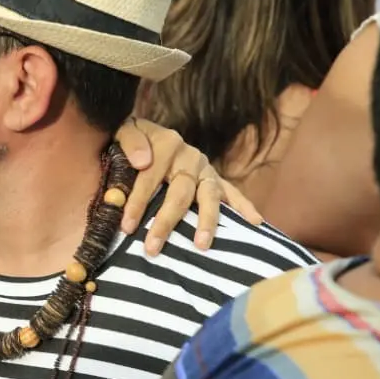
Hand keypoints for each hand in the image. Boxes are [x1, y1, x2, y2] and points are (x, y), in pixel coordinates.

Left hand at [114, 117, 262, 253]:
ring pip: (208, 197)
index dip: (137, 203)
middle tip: (153, 247)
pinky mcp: (214, 177)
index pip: (150, 178)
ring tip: (201, 245)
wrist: (147, 132)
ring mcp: (205, 168)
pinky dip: (244, 206)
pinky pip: (232, 192)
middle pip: (180, 193)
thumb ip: (130, 142)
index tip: (127, 226)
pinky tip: (256, 222)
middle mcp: (189, 156)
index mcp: (167, 143)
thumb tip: (143, 162)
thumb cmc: (132, 140)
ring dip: (207, 221)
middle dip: (166, 222)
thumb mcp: (123, 131)